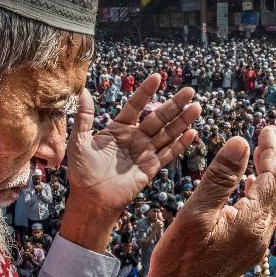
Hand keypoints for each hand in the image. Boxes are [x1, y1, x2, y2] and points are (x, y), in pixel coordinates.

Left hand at [61, 75, 199, 250]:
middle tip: (189, 91)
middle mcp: (134, 138)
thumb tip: (83, 91)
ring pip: (167, 133)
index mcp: (118, 129)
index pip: (135, 105)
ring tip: (196, 108)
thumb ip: (84, 117)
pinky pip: (168, 154)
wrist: (91, 200)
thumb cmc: (82, 172)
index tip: (158, 76)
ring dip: (182, 121)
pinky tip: (192, 133)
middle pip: (158, 117)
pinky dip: (180, 145)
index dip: (146, 91)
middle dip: (174, 105)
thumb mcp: (79, 141)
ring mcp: (144, 152)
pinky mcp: (151, 168)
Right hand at [131, 127, 275, 276]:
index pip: (272, 178)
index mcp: (252, 223)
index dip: (271, 151)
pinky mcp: (247, 250)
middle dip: (274, 160)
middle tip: (268, 135)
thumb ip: (220, 177)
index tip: (266, 128)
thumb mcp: (196, 212)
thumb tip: (241, 143)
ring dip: (267, 176)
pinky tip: (247, 185)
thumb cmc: (178, 259)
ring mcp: (256, 244)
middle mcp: (261, 234)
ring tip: (260, 154)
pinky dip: (258, 193)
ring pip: (271, 202)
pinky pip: (261, 214)